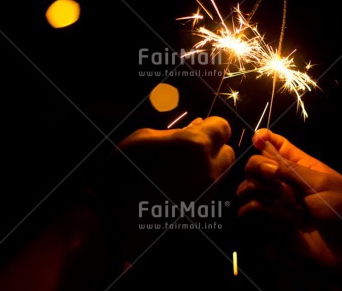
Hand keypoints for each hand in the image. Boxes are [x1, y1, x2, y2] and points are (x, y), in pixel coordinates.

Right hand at [108, 116, 234, 260]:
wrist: (112, 215)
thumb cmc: (125, 169)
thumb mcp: (145, 137)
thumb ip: (177, 131)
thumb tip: (196, 127)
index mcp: (196, 146)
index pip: (223, 128)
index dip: (211, 126)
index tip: (200, 129)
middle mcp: (209, 171)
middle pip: (228, 153)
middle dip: (214, 149)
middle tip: (190, 151)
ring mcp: (206, 196)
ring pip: (218, 176)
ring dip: (205, 170)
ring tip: (176, 174)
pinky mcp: (199, 214)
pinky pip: (206, 196)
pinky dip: (196, 190)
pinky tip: (172, 192)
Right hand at [236, 129, 341, 288]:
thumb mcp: (321, 184)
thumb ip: (289, 168)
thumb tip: (261, 146)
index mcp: (301, 167)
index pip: (277, 145)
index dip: (263, 139)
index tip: (257, 141)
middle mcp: (285, 183)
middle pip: (256, 164)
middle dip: (258, 165)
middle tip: (273, 176)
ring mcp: (277, 203)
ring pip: (248, 186)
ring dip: (253, 187)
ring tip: (272, 196)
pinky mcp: (270, 225)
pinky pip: (248, 212)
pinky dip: (250, 209)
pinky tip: (263, 212)